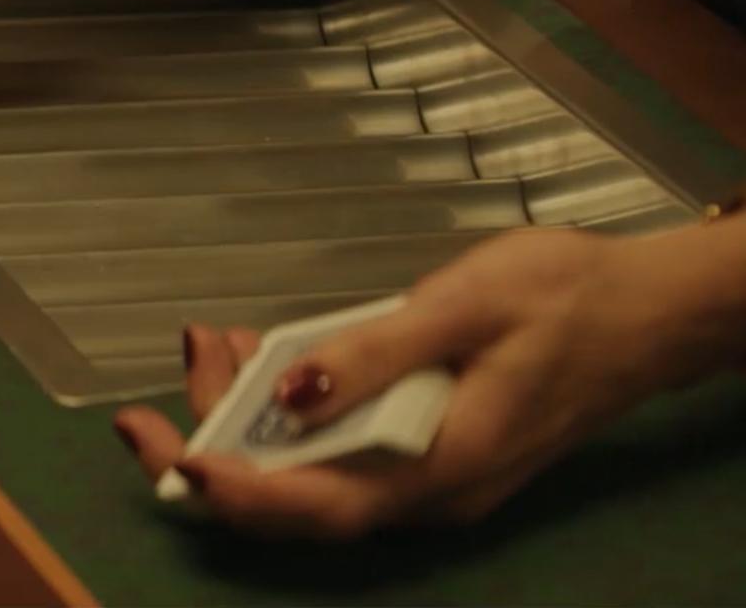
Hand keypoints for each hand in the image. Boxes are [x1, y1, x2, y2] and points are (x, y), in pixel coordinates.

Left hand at [114, 225, 745, 538]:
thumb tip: (289, 393)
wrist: (648, 311)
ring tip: (210, 344)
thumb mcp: (465, 306)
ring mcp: (424, 475)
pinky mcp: (422, 450)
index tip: (174, 453)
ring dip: (247, 419)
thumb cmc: (565, 299)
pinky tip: (262, 353)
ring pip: (310, 471)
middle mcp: (424, 491)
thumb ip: (375, 352)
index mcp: (438, 469)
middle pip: (296, 498)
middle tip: (158, 391)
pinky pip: (337, 448)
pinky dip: (289, 409)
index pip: (315, 508)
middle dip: (215, 448)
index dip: (235, 493)